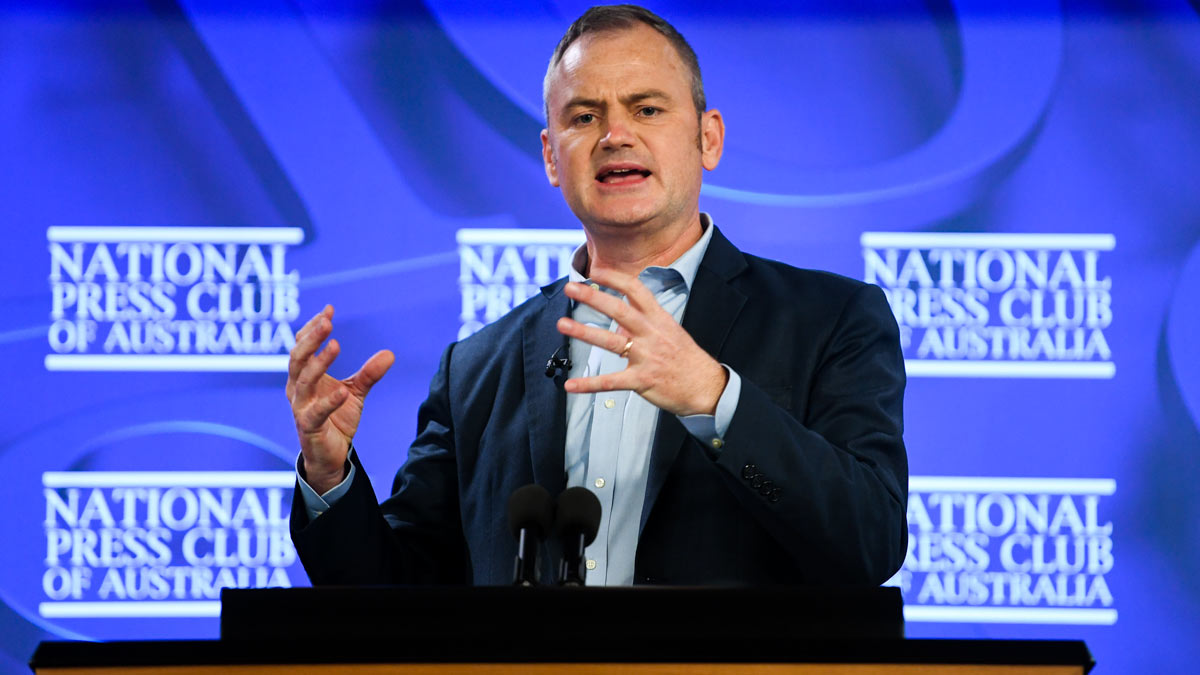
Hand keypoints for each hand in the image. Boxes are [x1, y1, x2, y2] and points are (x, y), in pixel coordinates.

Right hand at [286, 305, 393, 493]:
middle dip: (311, 338)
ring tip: (335, 345)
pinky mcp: (309, 427)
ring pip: (303, 381)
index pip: (301, 346)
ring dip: (318, 362)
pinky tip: (342, 391)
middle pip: (298, 358)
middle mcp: (297, 389)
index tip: (329, 310)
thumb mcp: (355, 393)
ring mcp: (300, 408)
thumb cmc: (336, 419)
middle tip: (327, 321)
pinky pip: (316, 412)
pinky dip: (328, 401)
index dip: (312, 328)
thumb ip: (369, 374)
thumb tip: (390, 353)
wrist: (330, 455)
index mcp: (304, 377)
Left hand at [556, 270, 727, 416]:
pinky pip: (611, 382)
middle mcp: (651, 334)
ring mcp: (646, 357)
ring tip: (562, 324)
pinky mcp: (641, 380)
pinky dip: (589, 384)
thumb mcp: (670, 332)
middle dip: (593, 297)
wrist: (707, 388)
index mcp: (659, 319)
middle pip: (619, 310)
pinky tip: (570, 385)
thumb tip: (618, 323)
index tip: (595, 272)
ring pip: (611, 341)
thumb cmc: (686, 359)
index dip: (614, 279)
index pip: (636, 290)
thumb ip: (643, 325)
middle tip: (571, 287)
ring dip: (584, 332)